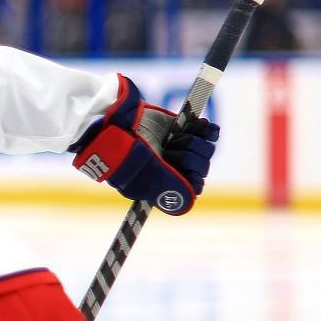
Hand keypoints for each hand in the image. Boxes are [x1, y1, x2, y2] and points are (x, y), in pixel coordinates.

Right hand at [69, 75, 220, 214]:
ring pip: (205, 150)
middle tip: (172, 148)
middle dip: (192, 156)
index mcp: (160, 184)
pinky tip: (202, 127)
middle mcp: (170, 168)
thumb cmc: (121, 151)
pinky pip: (207, 133)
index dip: (193, 176)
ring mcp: (175, 147)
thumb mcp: (143, 173)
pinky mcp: (179, 129)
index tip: (183, 167)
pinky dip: (208, 130)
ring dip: (195, 141)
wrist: (112, 119)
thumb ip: (167, 187)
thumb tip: (190, 201)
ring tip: (176, 136)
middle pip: (200, 168)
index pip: (192, 187)